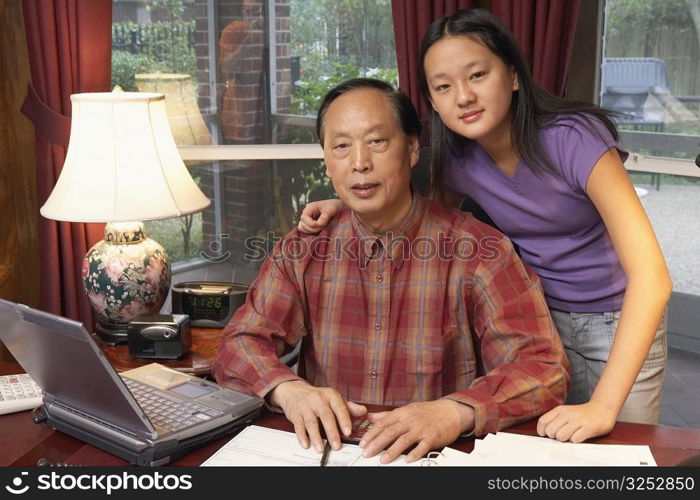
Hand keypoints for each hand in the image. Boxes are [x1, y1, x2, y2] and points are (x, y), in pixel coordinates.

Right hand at [271, 380, 366, 451]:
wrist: (294, 391)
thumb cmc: (318, 397)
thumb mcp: (334, 398)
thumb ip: (349, 407)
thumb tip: (364, 411)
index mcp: (330, 395)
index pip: (339, 407)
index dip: (344, 420)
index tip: (348, 432)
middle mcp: (318, 399)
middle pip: (326, 417)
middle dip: (332, 432)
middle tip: (337, 446)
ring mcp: (305, 406)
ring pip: (311, 423)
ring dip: (316, 437)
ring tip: (320, 449)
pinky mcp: (295, 414)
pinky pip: (298, 426)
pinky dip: (302, 436)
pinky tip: (306, 444)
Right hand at [298, 199, 343, 233]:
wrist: (338, 208)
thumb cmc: (334, 207)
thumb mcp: (331, 210)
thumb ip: (324, 217)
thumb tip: (319, 224)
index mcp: (310, 208)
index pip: (304, 218)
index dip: (311, 224)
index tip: (321, 225)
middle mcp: (306, 214)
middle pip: (302, 225)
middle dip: (313, 228)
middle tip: (323, 226)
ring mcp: (307, 220)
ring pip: (302, 229)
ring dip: (312, 231)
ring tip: (322, 227)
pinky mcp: (310, 225)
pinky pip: (306, 231)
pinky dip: (312, 232)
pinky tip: (320, 230)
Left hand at [359, 400, 473, 463]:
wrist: (451, 411)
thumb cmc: (427, 411)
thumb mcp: (406, 410)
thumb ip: (388, 415)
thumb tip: (370, 417)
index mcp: (402, 413)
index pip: (383, 423)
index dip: (371, 433)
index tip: (363, 443)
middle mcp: (410, 420)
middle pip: (390, 432)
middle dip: (377, 443)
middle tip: (367, 453)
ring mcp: (421, 428)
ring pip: (404, 440)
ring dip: (392, 451)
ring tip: (383, 459)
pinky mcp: (432, 437)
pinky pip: (422, 446)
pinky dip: (415, 453)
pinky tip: (407, 460)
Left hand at [536, 400, 616, 442]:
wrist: (602, 409)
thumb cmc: (581, 414)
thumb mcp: (565, 412)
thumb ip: (555, 419)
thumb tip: (544, 432)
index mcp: (560, 410)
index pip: (543, 422)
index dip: (542, 431)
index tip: (546, 435)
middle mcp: (567, 414)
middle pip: (550, 431)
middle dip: (554, 436)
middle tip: (563, 434)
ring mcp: (578, 420)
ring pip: (561, 436)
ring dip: (565, 439)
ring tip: (571, 435)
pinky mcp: (588, 428)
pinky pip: (575, 440)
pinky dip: (576, 440)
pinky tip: (580, 435)